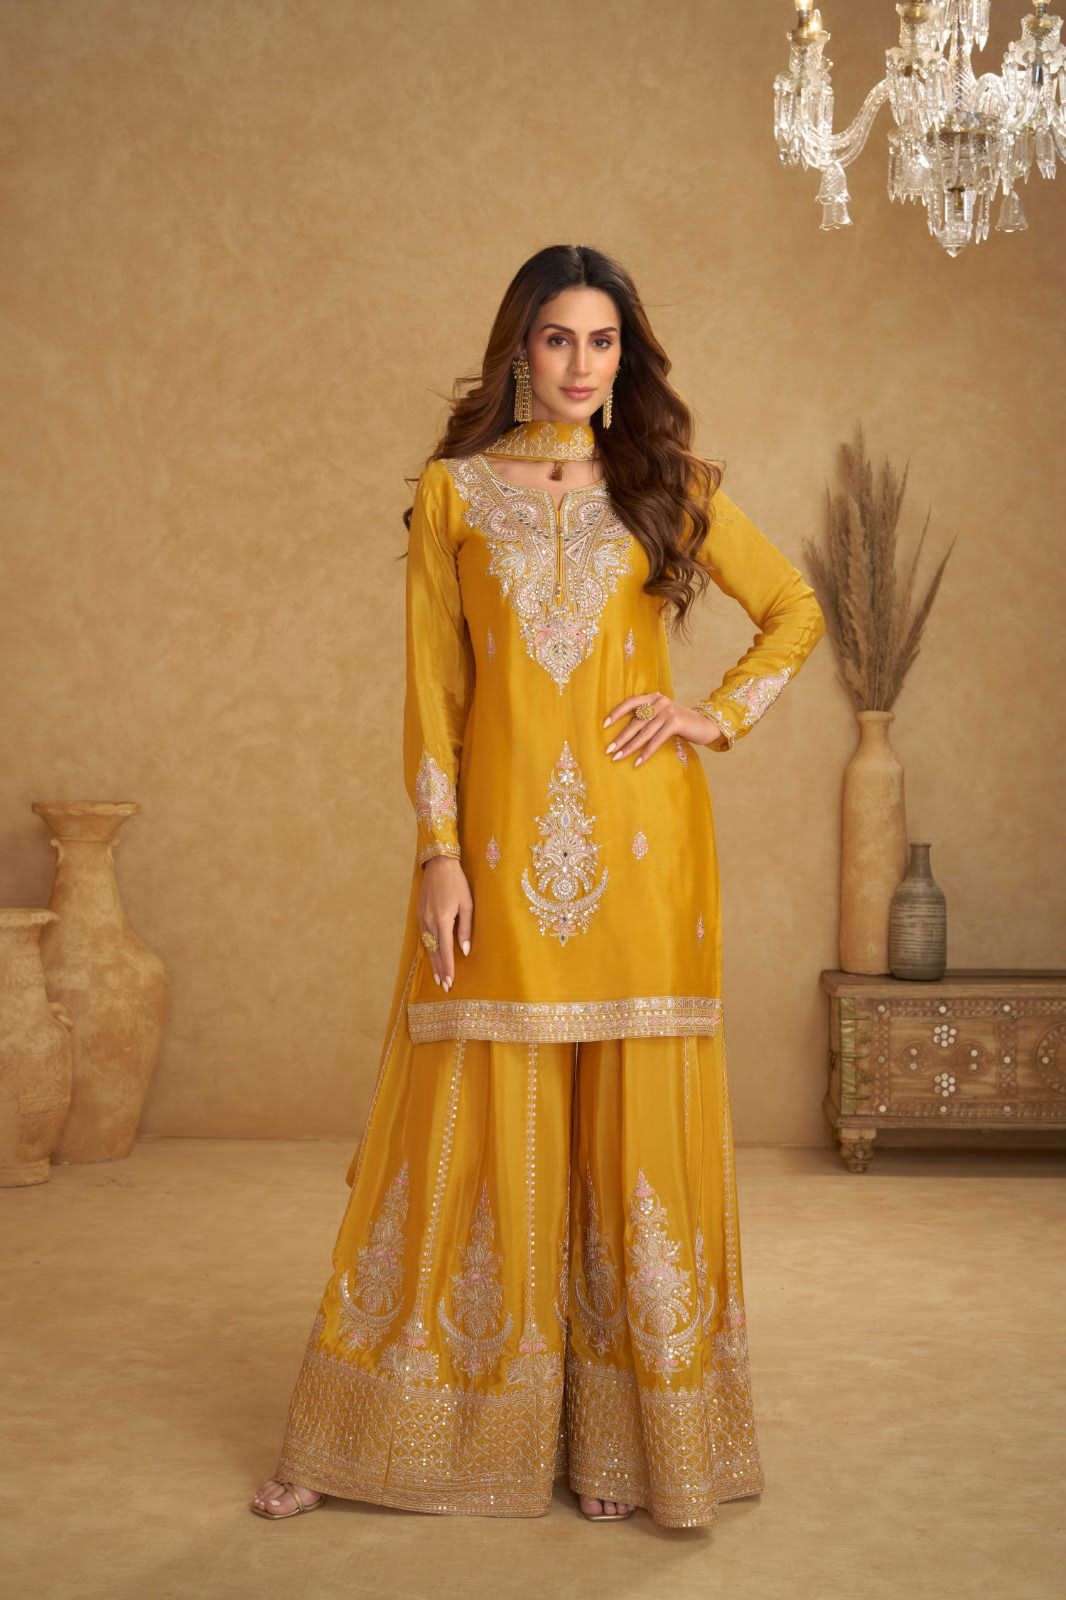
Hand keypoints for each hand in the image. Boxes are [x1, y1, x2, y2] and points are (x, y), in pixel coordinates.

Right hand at [419, 856, 472, 991]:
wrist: (439, 864)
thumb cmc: (457, 883)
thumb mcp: (467, 904)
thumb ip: (465, 928)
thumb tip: (465, 949)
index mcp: (443, 920)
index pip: (446, 950)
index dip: (448, 967)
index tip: (449, 982)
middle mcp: (430, 922)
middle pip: (435, 951)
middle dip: (439, 969)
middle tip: (444, 986)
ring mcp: (422, 918)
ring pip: (427, 945)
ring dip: (433, 962)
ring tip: (437, 977)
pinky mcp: (420, 914)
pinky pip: (424, 937)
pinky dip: (428, 949)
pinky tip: (431, 956)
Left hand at [602, 692, 721, 764]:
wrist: (705, 725)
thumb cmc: (680, 723)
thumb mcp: (662, 716)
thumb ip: (647, 718)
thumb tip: (623, 734)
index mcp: (653, 697)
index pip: (631, 702)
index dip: (617, 713)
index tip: (604, 725)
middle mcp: (659, 701)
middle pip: (635, 722)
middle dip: (620, 737)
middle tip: (608, 750)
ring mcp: (668, 711)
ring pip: (644, 732)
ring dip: (629, 747)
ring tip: (618, 757)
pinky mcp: (676, 722)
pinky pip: (656, 740)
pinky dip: (646, 752)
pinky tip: (638, 762)